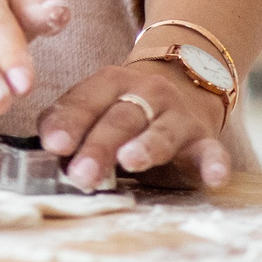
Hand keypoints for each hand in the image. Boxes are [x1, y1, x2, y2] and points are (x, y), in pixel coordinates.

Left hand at [39, 58, 230, 189]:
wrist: (186, 83)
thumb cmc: (126, 106)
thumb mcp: (97, 103)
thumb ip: (71, 120)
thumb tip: (46, 145)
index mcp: (111, 82)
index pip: (86, 100)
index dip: (69, 122)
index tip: (53, 145)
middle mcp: (147, 93)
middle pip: (120, 119)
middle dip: (99, 146)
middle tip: (81, 174)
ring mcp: (178, 114)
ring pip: (161, 131)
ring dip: (146, 147)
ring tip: (130, 161)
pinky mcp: (206, 137)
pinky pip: (213, 151)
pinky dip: (215, 164)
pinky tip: (213, 179)